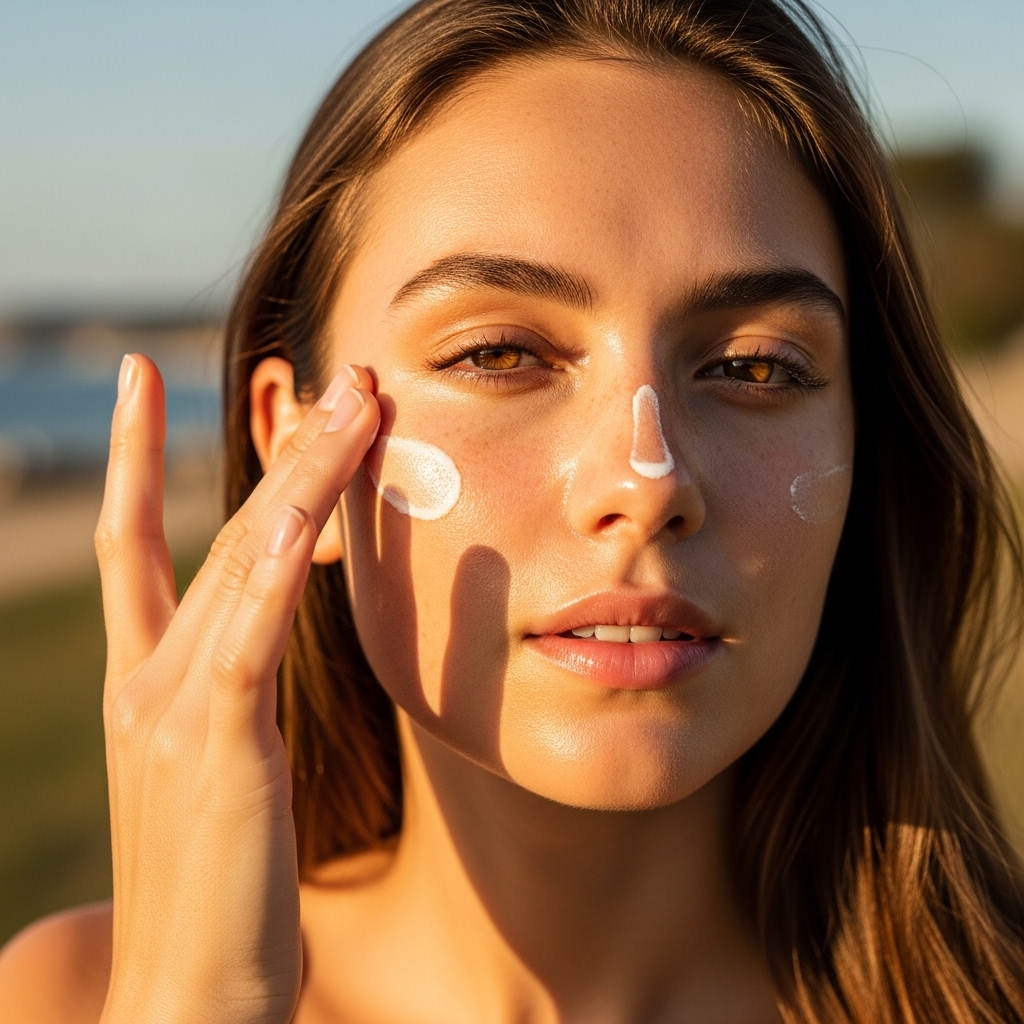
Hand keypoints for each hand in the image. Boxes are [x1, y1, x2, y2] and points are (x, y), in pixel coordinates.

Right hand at [94, 355, 378, 1023]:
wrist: (188, 1003)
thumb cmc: (221, 892)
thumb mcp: (223, 773)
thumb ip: (234, 697)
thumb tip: (269, 640)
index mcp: (144, 686)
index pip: (133, 547)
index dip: (131, 460)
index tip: (138, 383)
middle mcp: (148, 683)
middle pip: (217, 535)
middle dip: (278, 452)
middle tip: (334, 381)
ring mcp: (173, 712)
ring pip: (240, 564)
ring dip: (299, 480)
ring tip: (352, 406)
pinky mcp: (216, 753)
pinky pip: (249, 643)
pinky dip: (275, 572)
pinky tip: (305, 515)